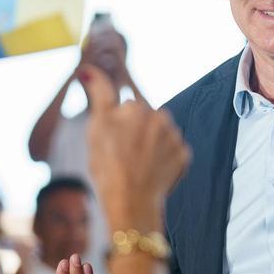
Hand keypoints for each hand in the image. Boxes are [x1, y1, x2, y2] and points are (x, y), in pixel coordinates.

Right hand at [82, 64, 189, 235]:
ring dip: (150, 145)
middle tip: (122, 156)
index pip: (126, 107)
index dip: (117, 125)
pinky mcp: (184, 156)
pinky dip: (163, 160)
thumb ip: (99, 94)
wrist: (132, 203)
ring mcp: (175, 137)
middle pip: (146, 120)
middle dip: (136, 132)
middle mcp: (161, 117)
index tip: (114, 142)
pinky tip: (150, 171)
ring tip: (136, 165)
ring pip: (160, 135)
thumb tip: (89, 70)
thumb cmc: (109, 166)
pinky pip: (172, 153)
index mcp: (138, 107)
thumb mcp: (96, 127)